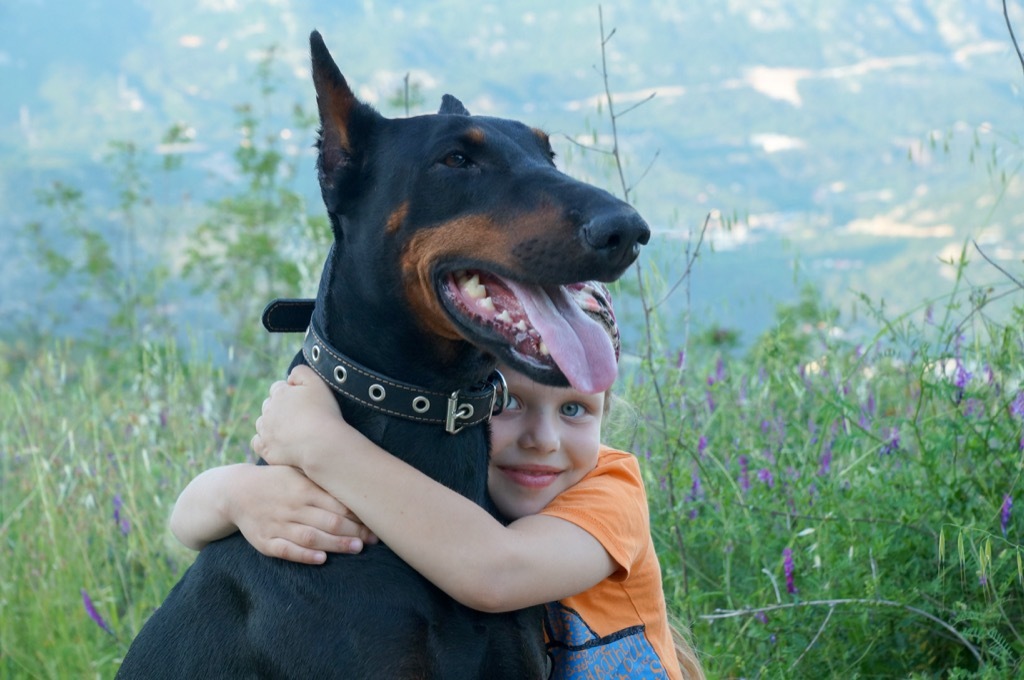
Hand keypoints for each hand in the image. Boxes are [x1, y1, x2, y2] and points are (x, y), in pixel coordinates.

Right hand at [229, 464, 377, 564]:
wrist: (235, 491)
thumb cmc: (277, 481)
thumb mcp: (297, 472)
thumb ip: (322, 480)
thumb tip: (356, 483)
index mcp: (303, 487)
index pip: (336, 502)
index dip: (358, 513)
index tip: (375, 520)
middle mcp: (292, 506)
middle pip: (328, 521)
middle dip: (354, 531)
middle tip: (374, 539)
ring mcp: (277, 525)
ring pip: (311, 537)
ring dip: (335, 544)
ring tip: (357, 548)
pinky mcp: (265, 542)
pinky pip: (286, 550)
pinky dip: (304, 555)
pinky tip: (321, 559)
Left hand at [251, 364, 346, 469]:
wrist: (322, 444)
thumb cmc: (323, 412)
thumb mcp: (317, 382)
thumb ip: (301, 372)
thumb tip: (289, 379)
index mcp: (280, 393)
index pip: (278, 388)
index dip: (290, 393)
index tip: (303, 402)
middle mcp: (268, 410)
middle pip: (269, 405)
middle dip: (280, 408)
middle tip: (299, 417)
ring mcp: (265, 431)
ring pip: (262, 423)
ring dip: (271, 424)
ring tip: (290, 431)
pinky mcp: (266, 449)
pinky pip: (257, 442)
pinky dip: (264, 440)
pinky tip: (277, 442)